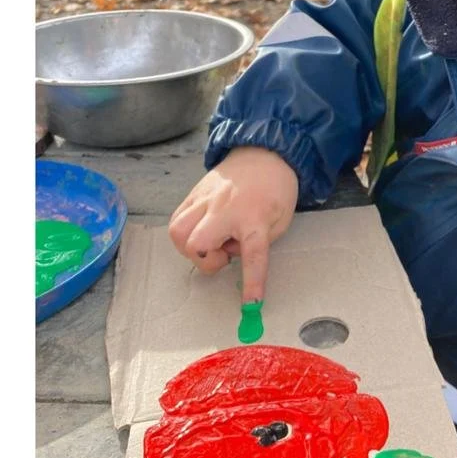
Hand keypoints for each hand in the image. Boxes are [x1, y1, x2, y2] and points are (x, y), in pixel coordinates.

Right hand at [169, 146, 298, 303]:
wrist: (263, 152)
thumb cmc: (275, 190)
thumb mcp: (280, 221)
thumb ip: (258, 243)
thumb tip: (230, 253)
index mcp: (254, 218)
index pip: (253, 255)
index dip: (251, 282)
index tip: (251, 304)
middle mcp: (224, 208)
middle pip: (194, 243)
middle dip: (205, 260)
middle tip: (224, 255)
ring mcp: (204, 199)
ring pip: (177, 231)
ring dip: (191, 247)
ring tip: (212, 242)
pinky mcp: (192, 194)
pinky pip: (176, 219)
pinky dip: (185, 232)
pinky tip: (204, 229)